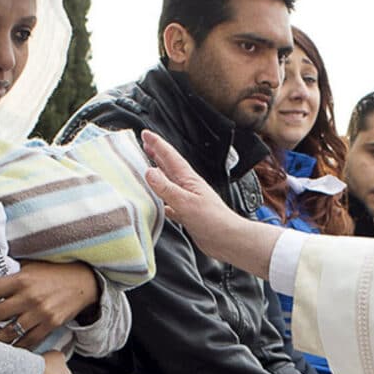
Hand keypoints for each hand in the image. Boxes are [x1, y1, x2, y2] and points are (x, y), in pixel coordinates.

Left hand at [0, 260, 99, 349]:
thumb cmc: (55, 272)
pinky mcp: (50, 325)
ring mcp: (39, 313)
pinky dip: (16, 347)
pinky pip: (28, 341)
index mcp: (21, 280)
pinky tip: (6, 351)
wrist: (84, 282)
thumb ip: (12, 272)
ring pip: (9, 333)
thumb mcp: (32, 266)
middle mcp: (28, 297)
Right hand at [141, 130, 280, 278]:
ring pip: (168, 183)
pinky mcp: (187, 214)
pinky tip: (156, 203)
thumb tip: (149, 171)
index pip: (170, 157)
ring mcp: (188, 200)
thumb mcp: (186, 203)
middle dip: (157, 154)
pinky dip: (161, 200)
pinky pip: (170, 203)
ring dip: (158, 174)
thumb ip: (166, 188)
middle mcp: (188, 187)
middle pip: (169, 166)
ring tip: (147, 168)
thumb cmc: (213, 221)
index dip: (157, 145)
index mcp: (188, 180)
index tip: (145, 133)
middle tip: (144, 143)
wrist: (229, 240)